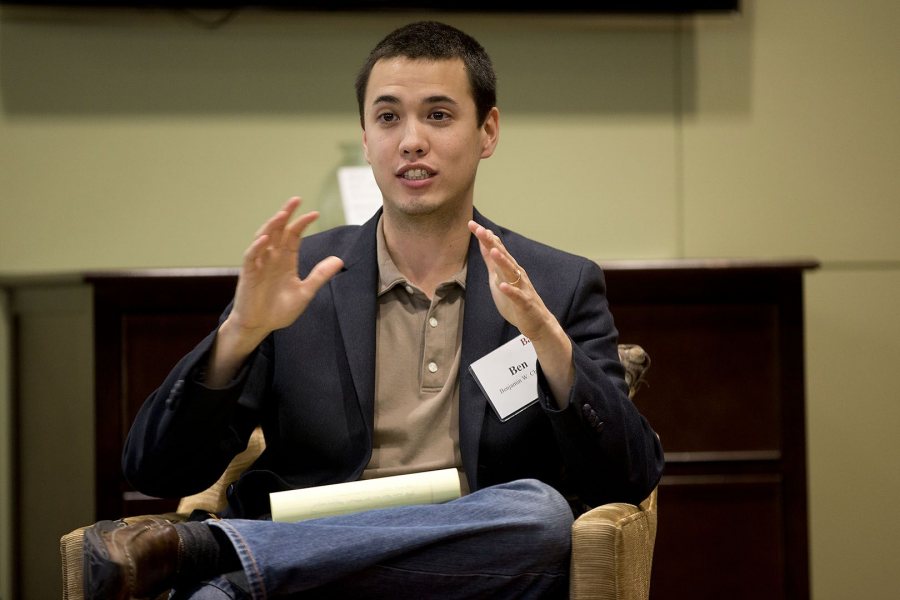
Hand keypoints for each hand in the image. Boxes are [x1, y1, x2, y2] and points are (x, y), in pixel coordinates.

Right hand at [208, 198, 342, 385]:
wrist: (260, 326)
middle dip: (286, 215)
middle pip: (278, 230)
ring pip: (263, 238)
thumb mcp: (305, 292)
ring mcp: (259, 264)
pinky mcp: (249, 274)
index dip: (302, 223)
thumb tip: (339, 260)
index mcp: (286, 260)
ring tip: (282, 214)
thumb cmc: (279, 310)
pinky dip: (257, 247)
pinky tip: (265, 239)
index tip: (315, 213)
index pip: (293, 235)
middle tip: (296, 200)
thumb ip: (320, 275)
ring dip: (271, 225)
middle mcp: (272, 257)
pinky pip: (251, 256)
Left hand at [468, 220, 574, 405]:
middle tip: (481, 230)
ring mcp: (522, 288)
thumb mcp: (499, 279)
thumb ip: (492, 262)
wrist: (537, 323)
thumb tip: (484, 244)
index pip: (496, 249)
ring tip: (493, 251)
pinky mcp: (525, 303)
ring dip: (503, 262)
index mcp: (509, 268)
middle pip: (503, 256)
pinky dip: (510, 291)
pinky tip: (502, 286)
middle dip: (492, 243)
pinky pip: (517, 296)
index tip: (472, 224)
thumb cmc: (516, 300)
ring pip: (511, 272)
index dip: (485, 237)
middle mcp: (516, 274)